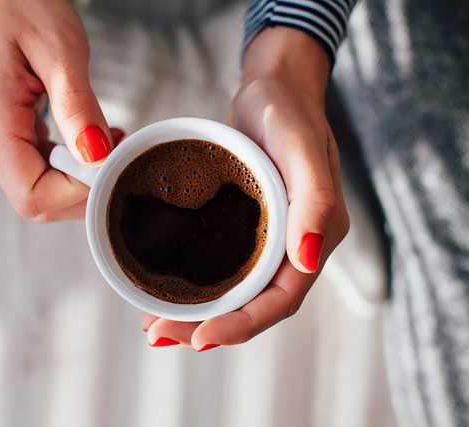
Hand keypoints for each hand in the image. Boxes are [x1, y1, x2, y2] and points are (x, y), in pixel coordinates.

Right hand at [0, 0, 120, 221]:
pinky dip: (74, 164)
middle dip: (84, 188)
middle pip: (38, 201)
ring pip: (43, 190)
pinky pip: (43, 168)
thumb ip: (76, 106)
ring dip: (82, 177)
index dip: (76, 191)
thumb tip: (95, 156)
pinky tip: (94, 139)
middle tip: (116, 151)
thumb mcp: (58, 49)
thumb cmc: (22, 4)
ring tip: (109, 140)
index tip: (109, 162)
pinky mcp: (10, 133)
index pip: (33, 194)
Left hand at [142, 28, 349, 350]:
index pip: (281, 299)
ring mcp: (270, 237)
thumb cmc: (288, 110)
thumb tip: (309, 260)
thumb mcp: (302, 148)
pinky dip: (195, 284)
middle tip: (159, 333)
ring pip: (235, 291)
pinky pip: (223, 266)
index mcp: (316, 237)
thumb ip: (314, 202)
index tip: (200, 337)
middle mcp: (294, 246)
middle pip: (253, 304)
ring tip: (153, 324)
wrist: (274, 87)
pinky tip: (163, 289)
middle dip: (209, 326)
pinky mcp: (247, 225)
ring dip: (197, 312)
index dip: (243, 324)